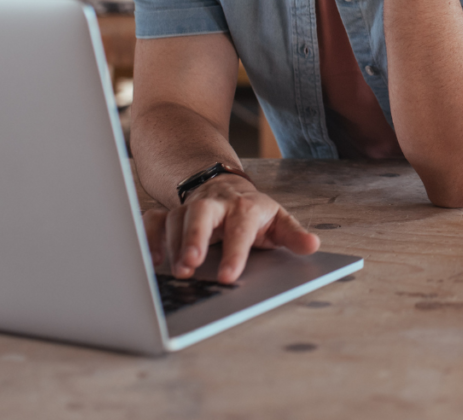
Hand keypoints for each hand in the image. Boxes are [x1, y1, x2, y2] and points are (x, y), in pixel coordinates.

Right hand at [142, 174, 319, 283]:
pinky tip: (152, 260)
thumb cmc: (253, 213)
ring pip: (175, 218)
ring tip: (177, 271)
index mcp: (245, 207)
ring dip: (173, 244)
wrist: (225, 186)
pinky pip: (153, 220)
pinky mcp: (170, 213)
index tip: (229, 276)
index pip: (240, 227)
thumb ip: (293, 235)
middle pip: (201, 213)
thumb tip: (313, 245)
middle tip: (191, 264)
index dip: (234, 251)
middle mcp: (215, 205)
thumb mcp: (278, 221)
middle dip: (194, 236)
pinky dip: (149, 237)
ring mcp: (190, 207)